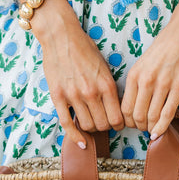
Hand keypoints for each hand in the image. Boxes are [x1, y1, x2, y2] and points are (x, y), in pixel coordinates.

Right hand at [23, 0, 123, 148]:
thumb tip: (116, 107)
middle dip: (106, 126)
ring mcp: (73, 96)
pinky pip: (67, 124)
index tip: (118, 123)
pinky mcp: (58, 97)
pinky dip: (75, 137)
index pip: (118, 117)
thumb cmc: (84, 47)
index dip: (120, 124)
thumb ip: (109, 87)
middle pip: (103, 125)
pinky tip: (81, 143)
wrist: (61, 36)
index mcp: (106, 84)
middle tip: (105, 122)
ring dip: (91, 128)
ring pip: (87, 126)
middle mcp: (91, 92)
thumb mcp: (104, 65)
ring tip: (92, 122)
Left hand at [120, 18, 178, 139]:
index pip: (125, 108)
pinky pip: (167, 114)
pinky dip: (162, 127)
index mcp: (135, 74)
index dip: (127, 121)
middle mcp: (146, 80)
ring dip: (150, 128)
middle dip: (139, 127)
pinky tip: (159, 133)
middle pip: (137, 116)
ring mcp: (163, 85)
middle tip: (143, 128)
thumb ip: (138, 81)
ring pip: (152, 117)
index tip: (132, 123)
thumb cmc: (165, 45)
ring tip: (152, 130)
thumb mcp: (144, 62)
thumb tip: (135, 103)